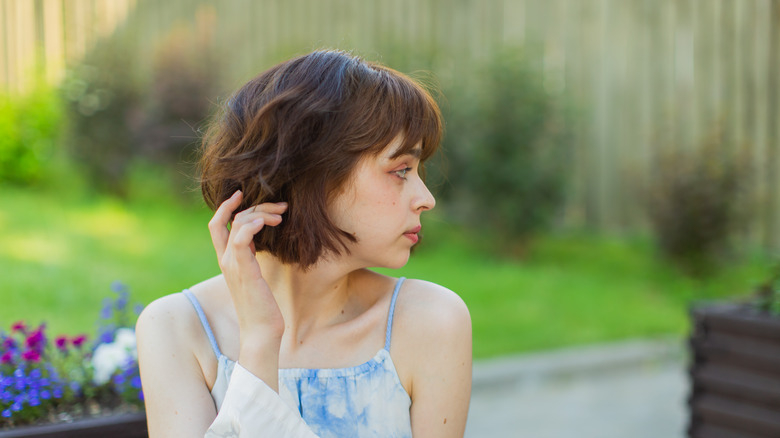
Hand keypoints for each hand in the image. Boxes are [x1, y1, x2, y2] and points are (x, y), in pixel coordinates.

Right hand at [208, 190, 287, 389]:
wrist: (261, 332)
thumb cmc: (263, 307)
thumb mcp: (257, 276)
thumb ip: (253, 258)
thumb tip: (264, 241)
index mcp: (227, 260)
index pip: (217, 225)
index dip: (226, 206)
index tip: (241, 193)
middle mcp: (226, 260)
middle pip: (230, 219)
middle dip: (256, 206)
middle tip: (281, 207)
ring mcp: (233, 265)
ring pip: (239, 223)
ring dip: (262, 213)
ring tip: (282, 216)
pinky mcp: (244, 271)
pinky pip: (241, 238)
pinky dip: (253, 225)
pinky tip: (267, 223)